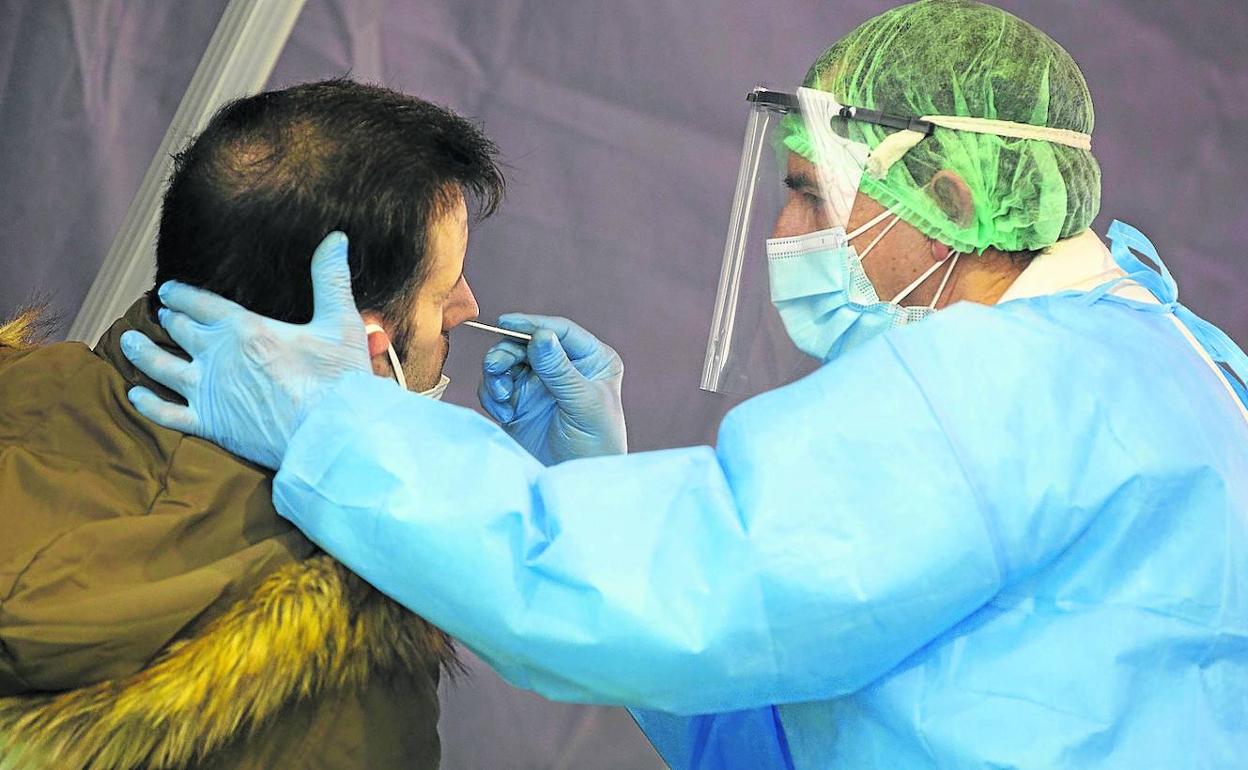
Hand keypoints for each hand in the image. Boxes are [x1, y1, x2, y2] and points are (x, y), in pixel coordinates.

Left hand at [119, 232, 369, 468]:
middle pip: (179, 330)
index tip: (170, 290)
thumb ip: (330, 278)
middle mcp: (217, 356)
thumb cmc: (338, 380)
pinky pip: (166, 413)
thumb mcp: (340, 322)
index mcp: (244, 328)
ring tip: (128, 342)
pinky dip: (146, 403)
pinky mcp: (209, 424)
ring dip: (142, 352)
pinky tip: (135, 394)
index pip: (200, 303)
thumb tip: (336, 238)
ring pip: (160, 367)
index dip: (182, 294)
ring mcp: (208, 391)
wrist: (331, 434)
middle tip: (161, 314)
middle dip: (168, 319)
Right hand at [478, 314, 625, 464]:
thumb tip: (540, 335)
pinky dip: (493, 396)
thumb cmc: (595, 444)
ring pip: (507, 361)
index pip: (560, 332)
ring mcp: (540, 383)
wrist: (577, 481)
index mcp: (592, 359)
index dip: (532, 324)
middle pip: (527, 343)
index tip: (506, 324)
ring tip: (502, 397)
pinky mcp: (519, 402)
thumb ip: (559, 370)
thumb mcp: (583, 404)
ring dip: (497, 374)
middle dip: (507, 353)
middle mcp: (565, 366)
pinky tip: (504, 413)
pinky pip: (496, 385)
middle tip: (496, 369)